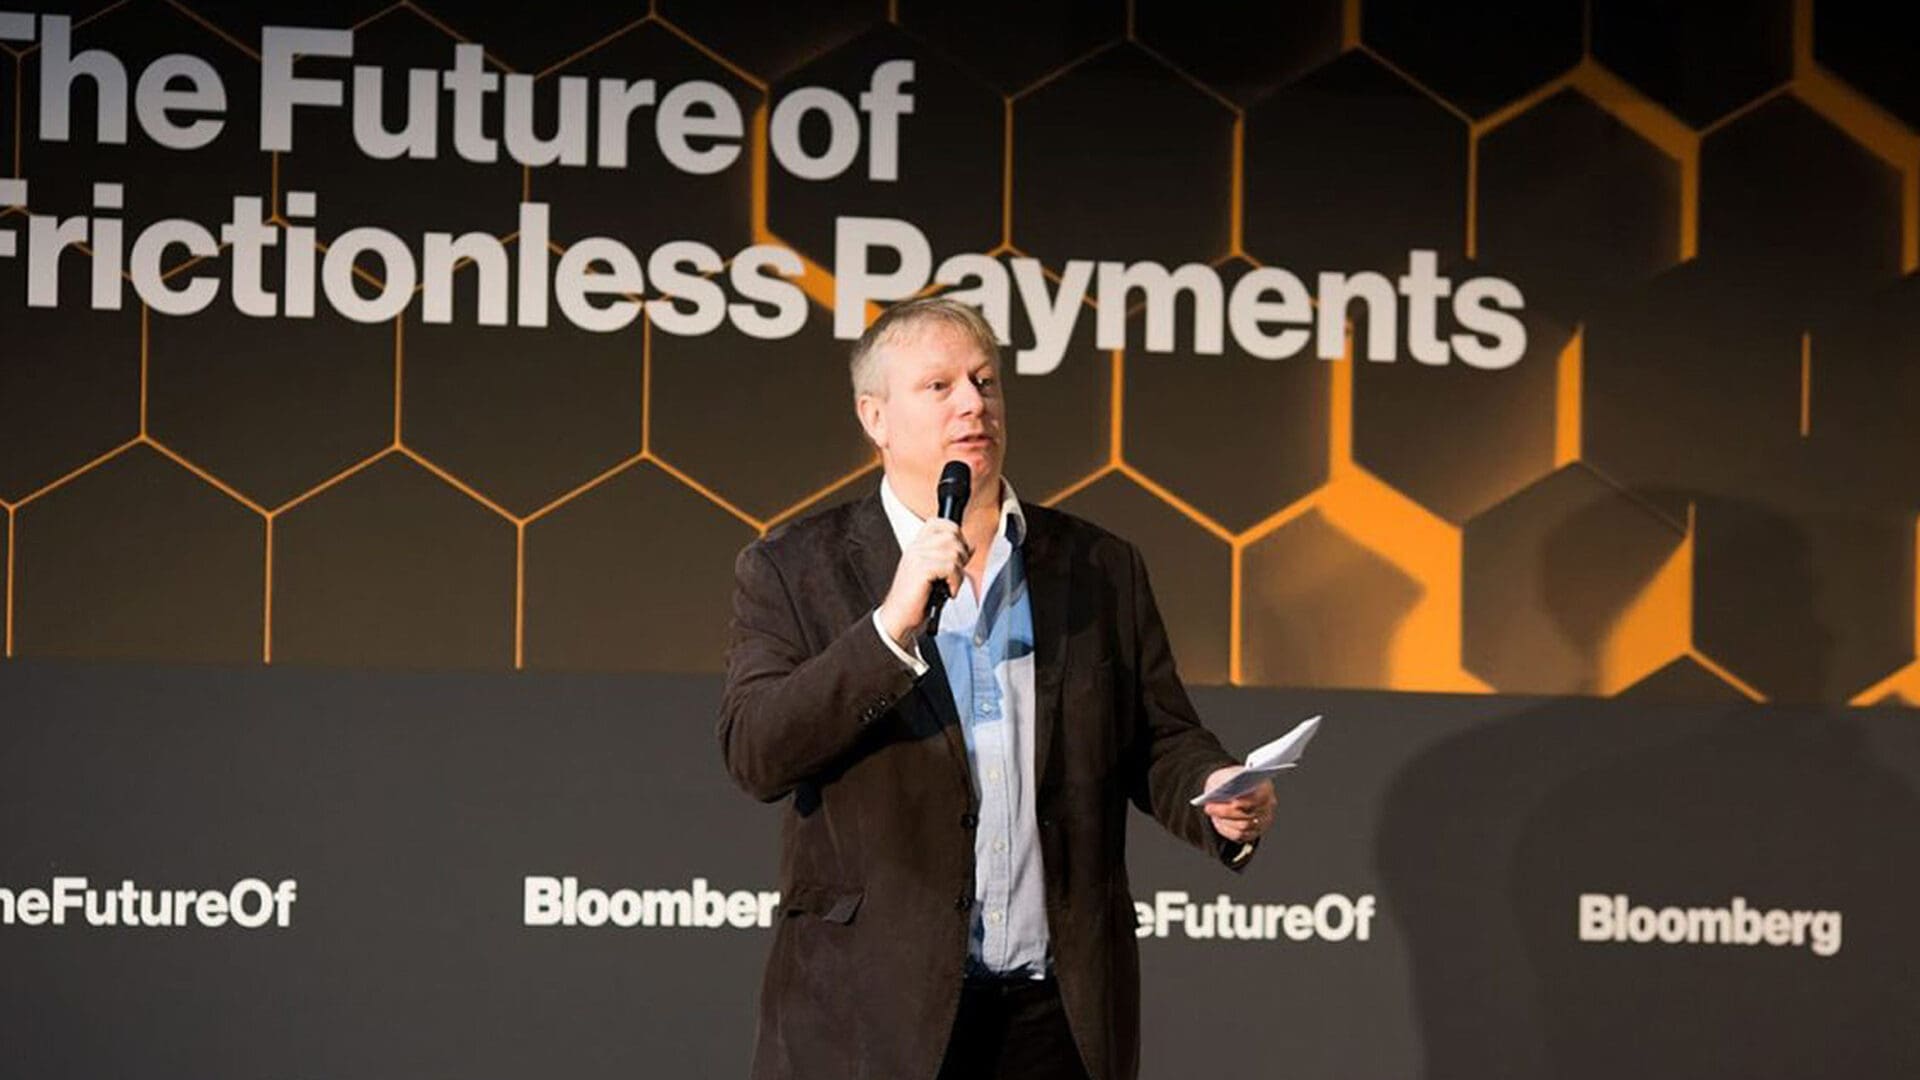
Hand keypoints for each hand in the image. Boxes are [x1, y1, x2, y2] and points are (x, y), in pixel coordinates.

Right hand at [876, 518, 970, 646]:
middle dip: (961, 555)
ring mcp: (917, 557)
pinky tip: (947, 591)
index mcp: (917, 546)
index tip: (958, 553)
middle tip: (954, 574)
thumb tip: (970, 547)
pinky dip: (954, 582)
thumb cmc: (915, 601)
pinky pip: (950, 567)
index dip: (956, 533)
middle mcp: (916, 548)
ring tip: (949, 585)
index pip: (940, 522)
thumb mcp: (935, 575)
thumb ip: (950, 558)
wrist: (897, 619)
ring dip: (958, 573)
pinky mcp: (921, 569)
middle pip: (952, 534)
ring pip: (954, 551)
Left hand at [1200, 767, 1275, 844]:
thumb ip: (1228, 779)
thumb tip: (1223, 789)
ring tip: (1213, 815)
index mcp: (1265, 788)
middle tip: (1210, 807)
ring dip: (1225, 821)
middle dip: (1227, 812)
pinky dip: (1227, 830)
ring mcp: (1263, 821)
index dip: (1246, 802)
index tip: (1232, 802)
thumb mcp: (1228, 774)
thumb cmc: (1230, 780)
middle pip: (1249, 816)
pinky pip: (1240, 836)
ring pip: (1243, 828)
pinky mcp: (1255, 832)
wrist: (1231, 787)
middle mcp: (1267, 807)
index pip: (1259, 798)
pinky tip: (1218, 822)